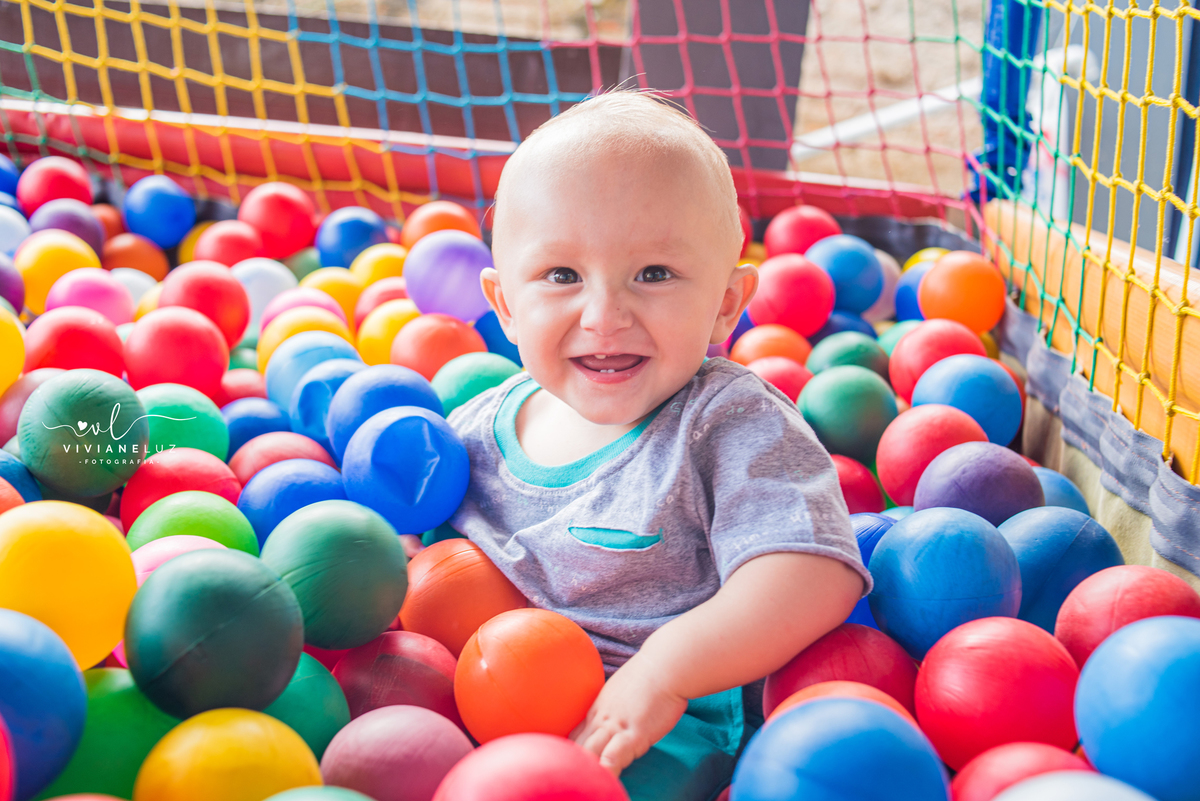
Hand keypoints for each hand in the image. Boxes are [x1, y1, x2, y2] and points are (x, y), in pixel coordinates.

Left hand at [570, 657, 688, 775]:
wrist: (665, 667)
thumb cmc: (650, 676)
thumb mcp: (622, 690)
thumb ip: (614, 706)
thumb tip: (618, 715)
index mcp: (597, 709)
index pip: (574, 736)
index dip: (569, 752)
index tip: (567, 765)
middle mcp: (600, 719)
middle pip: (576, 748)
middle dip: (572, 765)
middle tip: (569, 779)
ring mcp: (615, 727)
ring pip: (588, 754)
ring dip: (585, 771)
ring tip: (582, 787)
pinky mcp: (632, 734)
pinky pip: (613, 757)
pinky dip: (606, 772)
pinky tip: (606, 784)